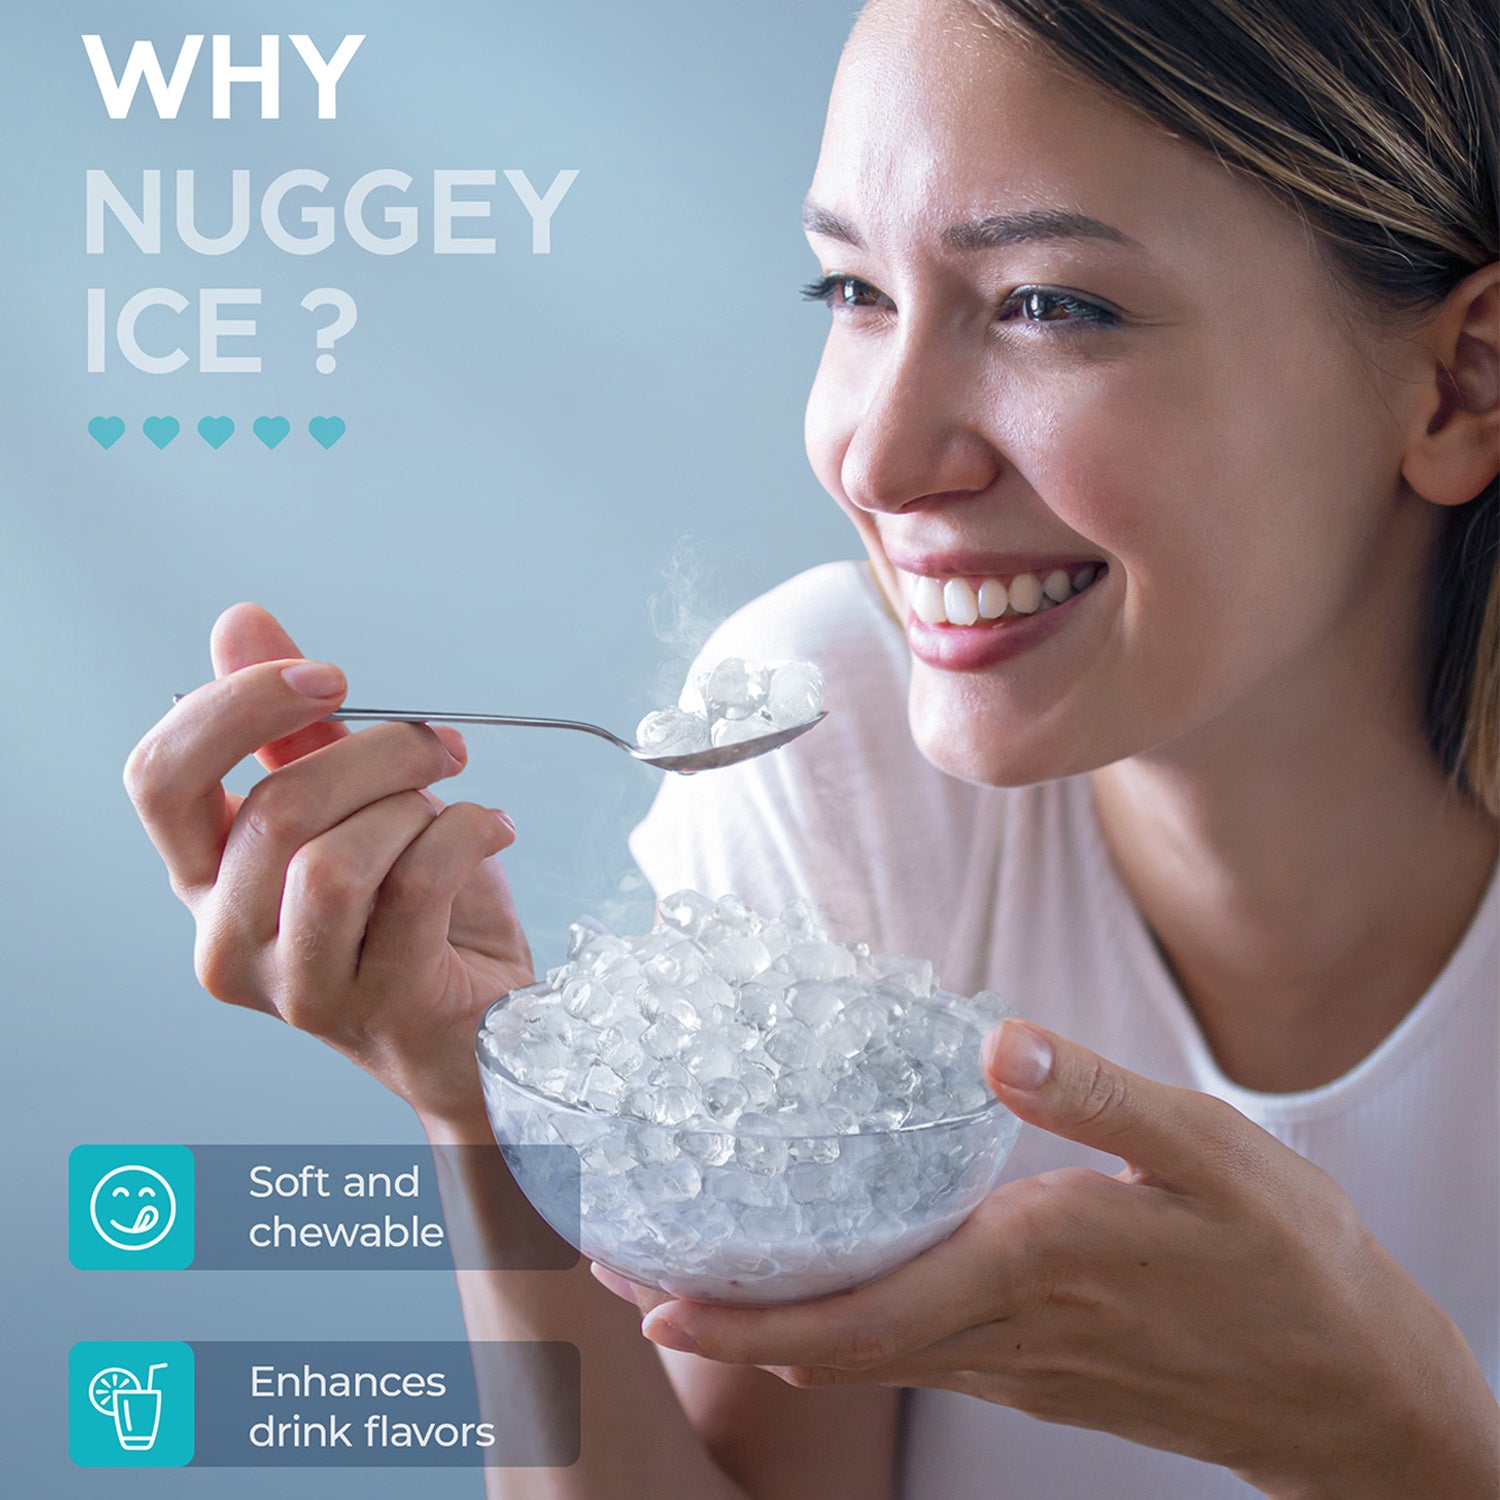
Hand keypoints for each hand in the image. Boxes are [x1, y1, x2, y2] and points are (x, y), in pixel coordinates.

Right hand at [124, 603, 534, 1126]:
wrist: (482, 1022)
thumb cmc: (415, 916)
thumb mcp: (354, 804)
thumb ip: (292, 725)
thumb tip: (241, 623)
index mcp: (206, 881)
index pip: (160, 781)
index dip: (235, 708)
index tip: (325, 676)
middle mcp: (230, 941)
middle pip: (273, 809)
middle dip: (375, 752)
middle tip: (438, 745)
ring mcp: (298, 987)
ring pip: (335, 859)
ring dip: (415, 805)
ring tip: (455, 804)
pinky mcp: (379, 1004)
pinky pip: (415, 886)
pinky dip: (469, 834)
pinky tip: (494, 830)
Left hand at [597, 1021, 1498, 1498]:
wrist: (1348, 1386)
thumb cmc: (1286, 1264)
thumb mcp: (1210, 1156)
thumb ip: (1101, 1099)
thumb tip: (999, 1042)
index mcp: (1034, 1268)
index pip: (860, 1312)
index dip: (747, 1315)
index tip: (654, 1297)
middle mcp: (1005, 1331)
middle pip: (834, 1345)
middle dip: (723, 1322)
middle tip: (627, 1277)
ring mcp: (1017, 1363)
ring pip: (867, 1356)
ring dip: (769, 1326)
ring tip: (694, 1279)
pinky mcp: (1036, 1369)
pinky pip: (912, 1356)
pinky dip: (838, 1330)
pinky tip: (820, 1288)